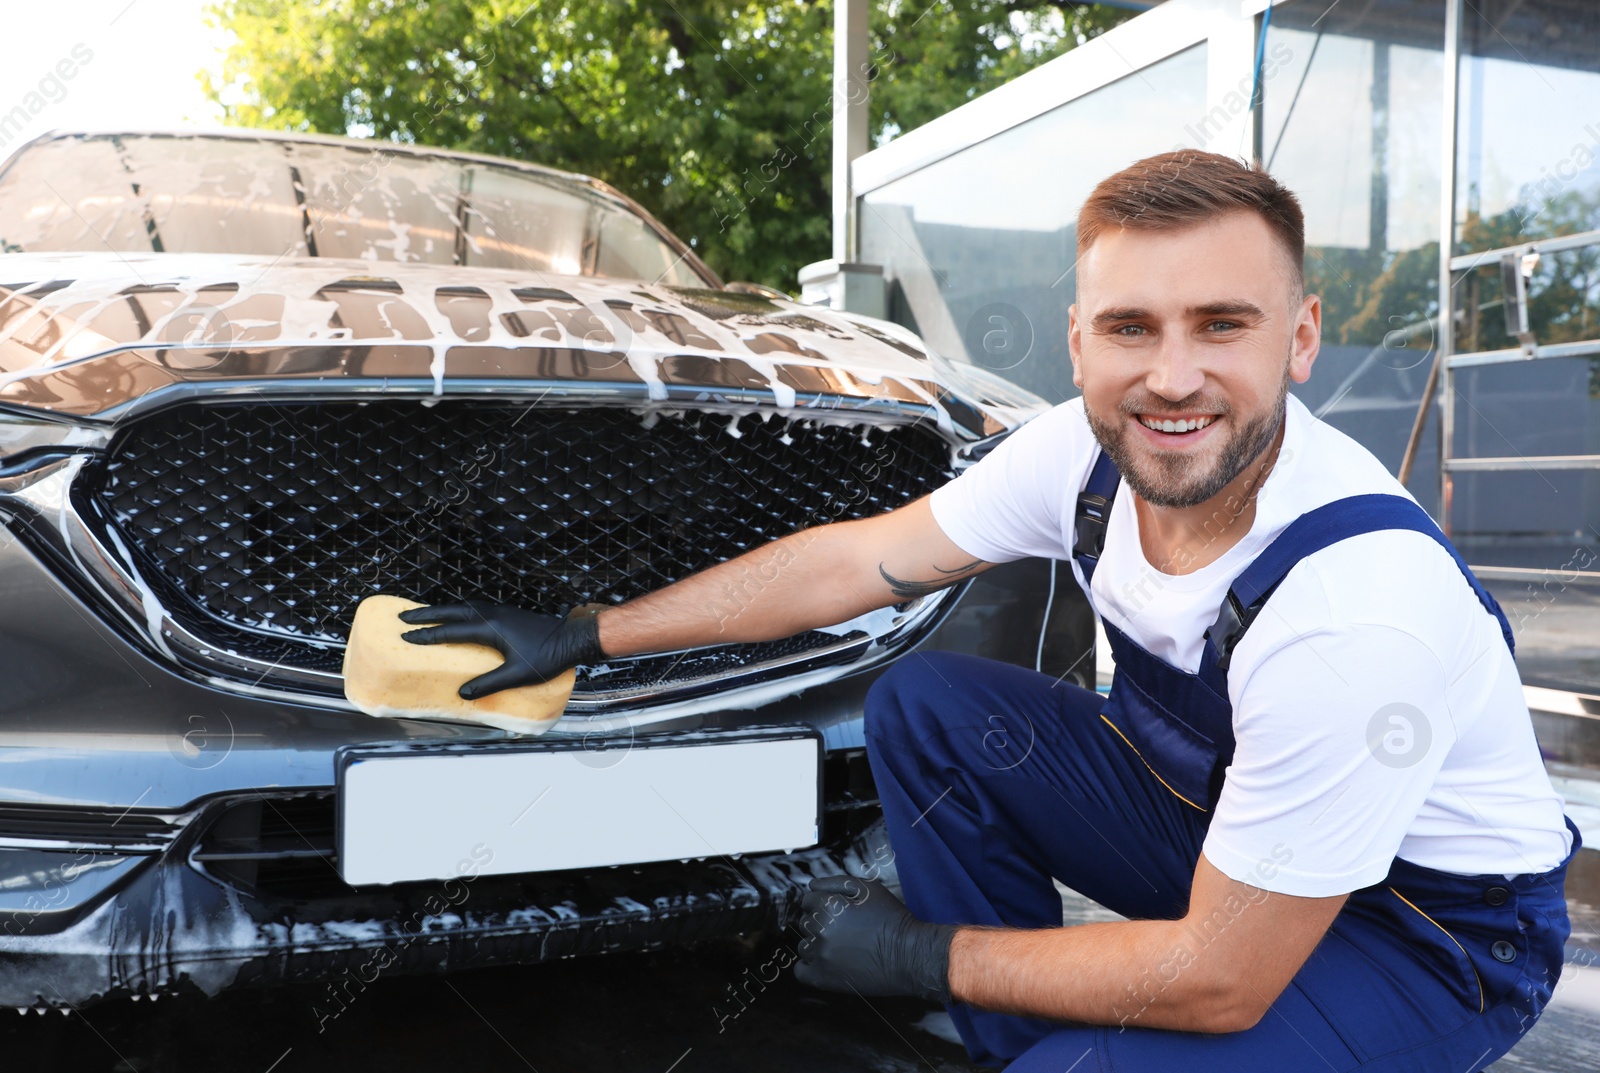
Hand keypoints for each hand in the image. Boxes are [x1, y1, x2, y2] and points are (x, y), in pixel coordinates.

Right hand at [398, 601, 605, 699]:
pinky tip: (459, 619)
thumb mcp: (517, 676)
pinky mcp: (508, 614)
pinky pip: (476, 608)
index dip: (428, 635)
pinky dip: (460, 611)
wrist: (571, 639)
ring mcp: (501, 612)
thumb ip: (488, 684)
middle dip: (427, 614)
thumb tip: (462, 693)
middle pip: (453, 611)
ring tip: (426, 616)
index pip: (451, 630)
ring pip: (464, 607)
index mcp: (491, 628)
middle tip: (404, 617)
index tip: (406, 636)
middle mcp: (492, 615)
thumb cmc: (547, 658)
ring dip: (443, 611)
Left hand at [792, 875, 957, 1003]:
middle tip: (844, 930)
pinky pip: (800, 971)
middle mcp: (819, 930)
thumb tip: (811, 886)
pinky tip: (825, 963)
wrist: (908, 955)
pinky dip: (808, 966)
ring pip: (804, 946)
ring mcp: (820, 956)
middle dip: (820, 923)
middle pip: (805, 923)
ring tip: (840, 947)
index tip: (838, 913)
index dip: (823, 904)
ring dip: (816, 944)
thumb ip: (835, 883)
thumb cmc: (891, 918)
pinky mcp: (823, 979)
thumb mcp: (868, 888)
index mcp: (827, 906)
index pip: (808, 901)